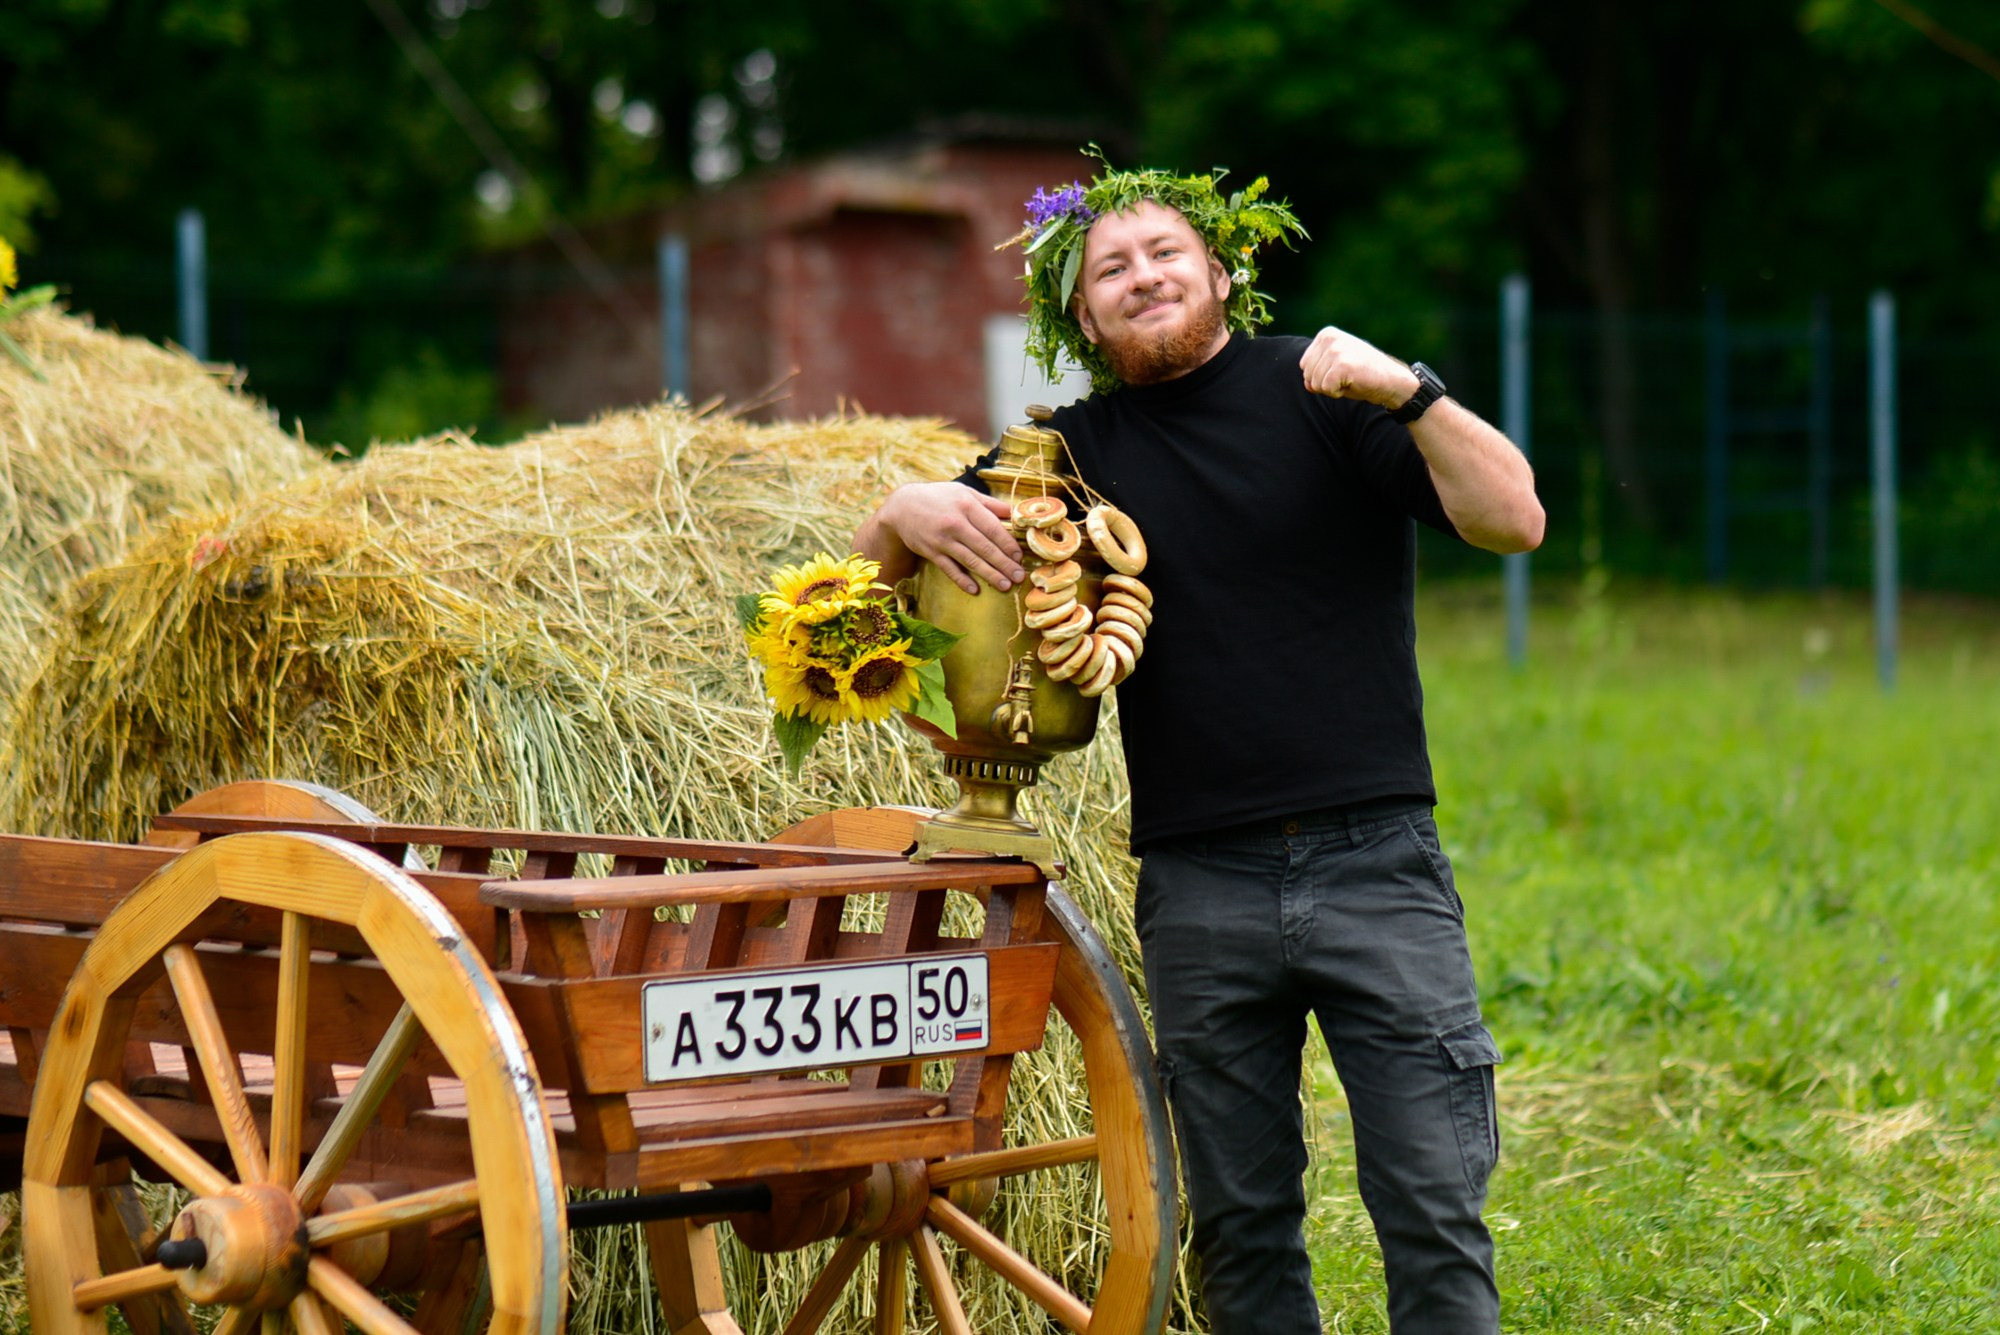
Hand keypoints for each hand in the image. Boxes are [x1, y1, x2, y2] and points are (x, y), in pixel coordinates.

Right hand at [873, 481, 1023, 593]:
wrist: (903, 506)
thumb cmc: (938, 497)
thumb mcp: (964, 493)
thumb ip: (989, 503)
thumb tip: (1014, 513)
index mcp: (967, 506)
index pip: (993, 528)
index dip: (1008, 544)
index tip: (1019, 556)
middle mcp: (955, 523)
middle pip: (985, 547)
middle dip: (1004, 564)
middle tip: (1019, 577)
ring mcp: (942, 540)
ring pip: (970, 560)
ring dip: (989, 575)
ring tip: (1005, 585)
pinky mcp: (931, 552)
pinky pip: (949, 569)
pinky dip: (962, 580)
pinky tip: (975, 590)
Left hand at [1299, 326, 1420, 410]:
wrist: (1391, 380)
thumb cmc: (1362, 376)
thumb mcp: (1334, 369)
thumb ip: (1316, 372)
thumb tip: (1307, 384)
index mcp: (1326, 335)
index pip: (1304, 366)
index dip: (1321, 376)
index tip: (1342, 371)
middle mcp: (1329, 338)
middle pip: (1307, 375)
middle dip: (1325, 384)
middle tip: (1347, 377)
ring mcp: (1336, 350)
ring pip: (1315, 384)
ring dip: (1332, 389)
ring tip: (1351, 379)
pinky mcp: (1342, 364)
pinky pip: (1326, 389)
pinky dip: (1338, 393)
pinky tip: (1354, 383)